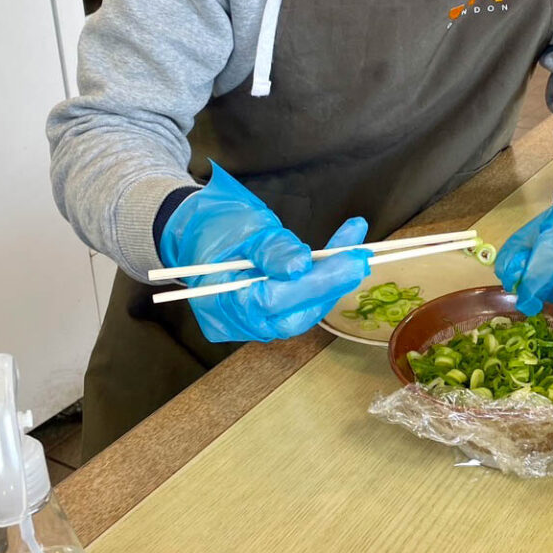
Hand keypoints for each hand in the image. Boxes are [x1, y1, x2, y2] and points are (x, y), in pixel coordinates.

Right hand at [159, 162, 370, 342]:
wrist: (191, 234)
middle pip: (296, 312)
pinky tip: (332, 267)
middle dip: (333, 283)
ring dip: (328, 285)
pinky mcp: (256, 321)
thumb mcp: (246, 228)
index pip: (280, 297)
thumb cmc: (216, 226)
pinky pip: (292, 310)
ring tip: (351, 254)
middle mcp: (235, 322)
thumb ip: (273, 250)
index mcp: (224, 298)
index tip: (353, 258)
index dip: (321, 280)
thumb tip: (302, 264)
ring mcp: (245, 326)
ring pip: (299, 314)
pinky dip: (315, 290)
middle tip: (360, 254)